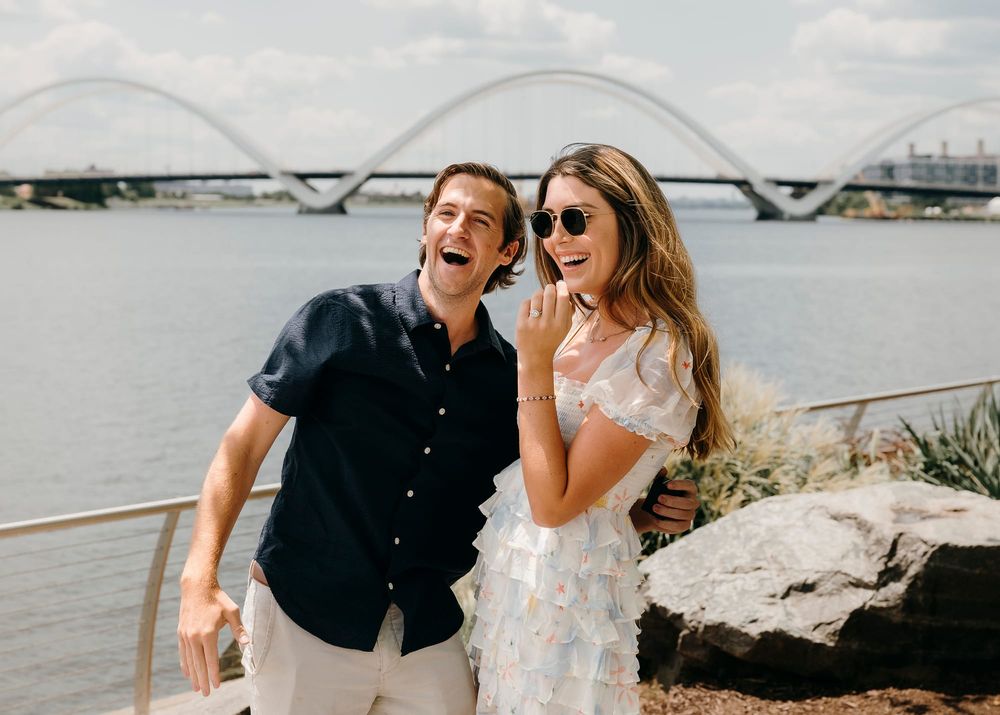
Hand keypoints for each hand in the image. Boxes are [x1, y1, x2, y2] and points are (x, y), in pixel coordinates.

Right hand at [177, 579, 247, 695]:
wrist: (197, 587)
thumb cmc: (218, 599)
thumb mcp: (232, 611)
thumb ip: (238, 629)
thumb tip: (247, 644)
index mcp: (208, 633)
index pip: (211, 659)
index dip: (214, 674)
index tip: (217, 685)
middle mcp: (194, 636)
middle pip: (199, 664)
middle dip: (203, 680)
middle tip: (207, 693)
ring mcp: (185, 635)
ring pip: (189, 660)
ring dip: (194, 676)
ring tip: (197, 688)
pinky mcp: (181, 633)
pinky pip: (183, 653)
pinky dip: (185, 665)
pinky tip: (188, 674)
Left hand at [516, 281, 573, 366]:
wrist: (536, 357)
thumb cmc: (552, 340)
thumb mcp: (565, 329)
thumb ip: (569, 312)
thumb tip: (566, 291)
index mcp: (561, 324)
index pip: (563, 298)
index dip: (562, 287)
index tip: (560, 284)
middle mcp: (548, 324)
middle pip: (549, 294)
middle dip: (549, 288)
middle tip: (549, 289)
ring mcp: (534, 324)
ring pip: (536, 296)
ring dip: (539, 294)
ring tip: (540, 298)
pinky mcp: (521, 324)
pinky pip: (525, 303)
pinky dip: (529, 303)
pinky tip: (531, 308)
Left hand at [629, 476, 699, 534]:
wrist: (655, 511)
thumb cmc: (659, 494)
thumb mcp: (658, 484)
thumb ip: (660, 475)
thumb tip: (663, 469)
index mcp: (689, 489)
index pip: (690, 486)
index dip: (680, 485)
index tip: (668, 485)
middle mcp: (693, 502)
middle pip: (687, 503)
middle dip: (673, 501)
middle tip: (659, 498)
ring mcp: (690, 515)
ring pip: (683, 515)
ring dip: (668, 512)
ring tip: (655, 508)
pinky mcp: (685, 525)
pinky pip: (678, 526)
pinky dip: (666, 523)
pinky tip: (656, 519)